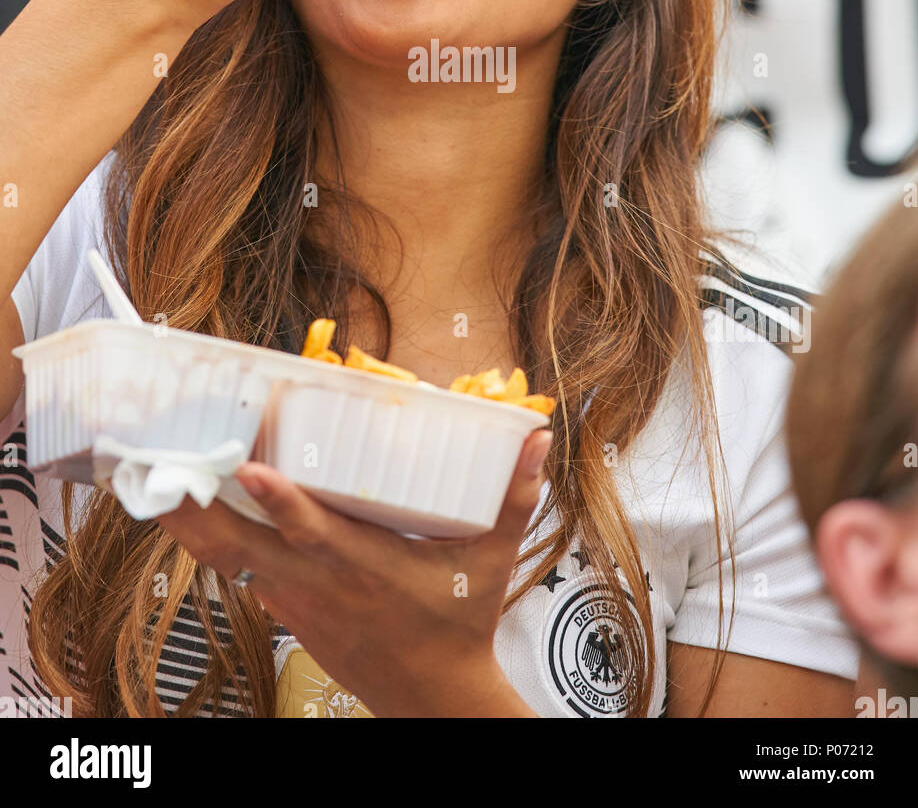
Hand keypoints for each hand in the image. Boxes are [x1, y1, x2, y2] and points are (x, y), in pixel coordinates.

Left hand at [157, 427, 552, 717]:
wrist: (433, 700)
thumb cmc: (460, 625)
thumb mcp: (492, 561)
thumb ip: (514, 498)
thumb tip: (539, 438)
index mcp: (366, 567)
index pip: (315, 531)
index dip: (281, 501)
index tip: (248, 466)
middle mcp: (321, 583)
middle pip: (242, 548)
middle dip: (196, 512)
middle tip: (158, 469)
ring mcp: (298, 602)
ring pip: (231, 560)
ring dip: (194, 525)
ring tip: (158, 480)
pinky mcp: (290, 613)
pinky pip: (244, 572)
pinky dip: (216, 544)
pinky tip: (196, 513)